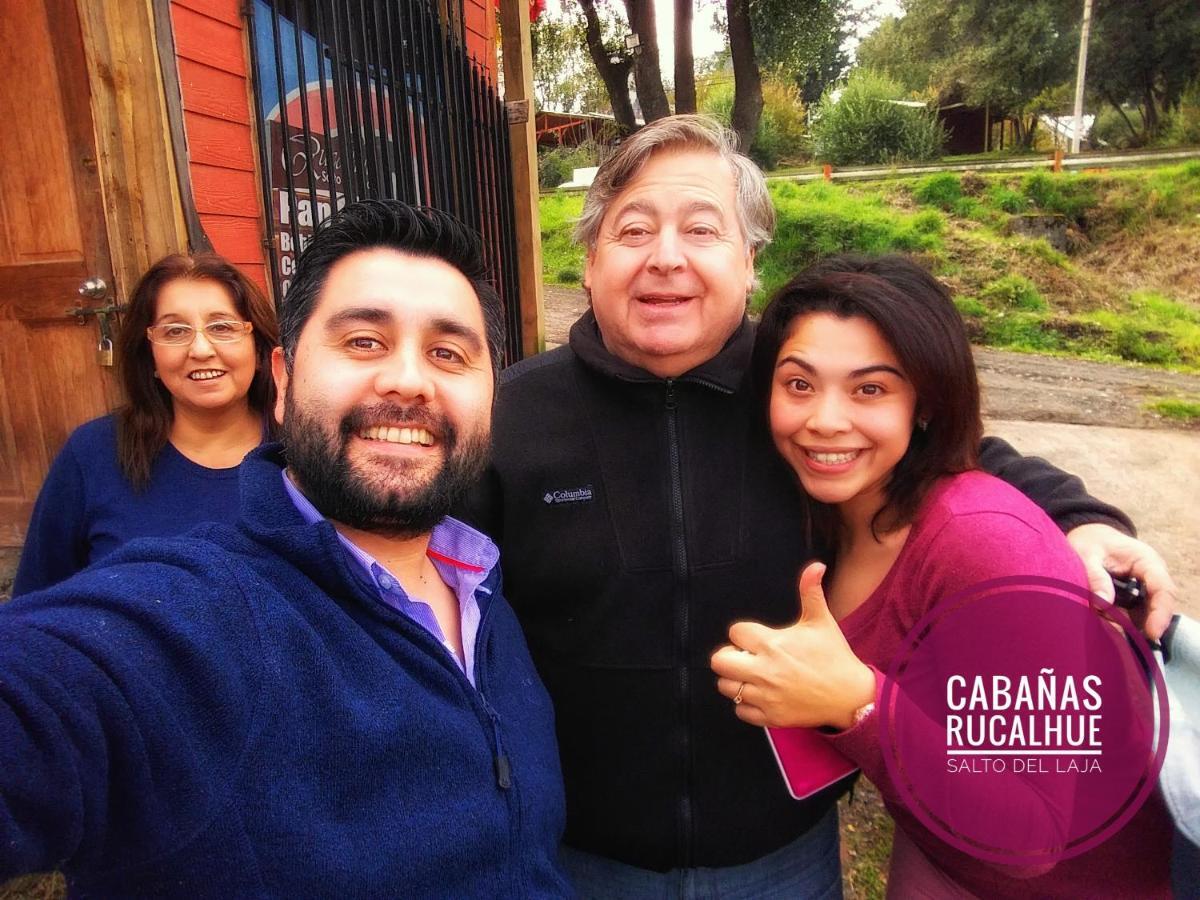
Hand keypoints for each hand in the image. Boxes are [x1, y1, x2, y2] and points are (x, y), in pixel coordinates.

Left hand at [710, 562, 875, 729]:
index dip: (742, 633)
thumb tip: (816, 566)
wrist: (851, 696)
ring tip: (753, 675)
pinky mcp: (770, 717)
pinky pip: (740, 711)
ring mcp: (766, 696)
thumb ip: (810, 592)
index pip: (734, 632)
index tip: (755, 638)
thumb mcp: (821, 621)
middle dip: (729, 656)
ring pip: (726, 687)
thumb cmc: (834, 656)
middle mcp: (764, 670)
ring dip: (735, 680)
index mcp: (773, 644)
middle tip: (745, 657)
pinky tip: (761, 694)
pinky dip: (746, 704)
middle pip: (719, 661)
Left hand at [1066, 523, 1177, 640]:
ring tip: (1114, 637)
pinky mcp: (1131, 598)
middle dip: (1147, 625)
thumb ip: (1095, 576)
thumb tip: (1103, 603)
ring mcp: (1142, 589)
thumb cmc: (1089, 542)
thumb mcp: (1087, 554)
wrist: (1086, 536)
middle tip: (1130, 642)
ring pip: (1144, 614)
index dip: (1160, 613)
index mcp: (1146, 561)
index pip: (1163, 589)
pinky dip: (1121, 624)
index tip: (1153, 633)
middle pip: (1157, 606)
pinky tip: (1108, 632)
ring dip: (1131, 626)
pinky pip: (1131, 615)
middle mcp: (1150, 577)